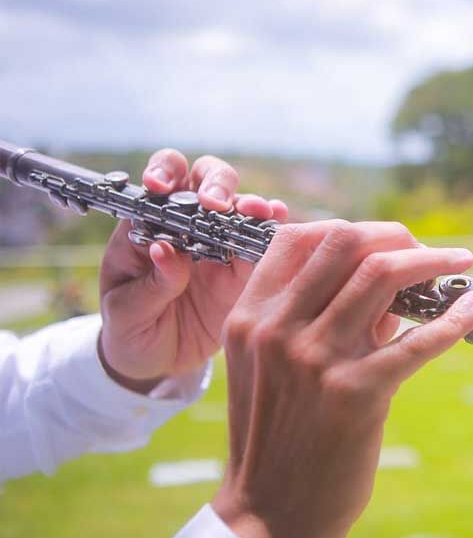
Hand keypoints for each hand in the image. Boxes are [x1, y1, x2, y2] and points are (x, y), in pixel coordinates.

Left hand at [98, 149, 289, 390]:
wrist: (158, 364)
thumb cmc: (130, 330)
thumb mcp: (126, 313)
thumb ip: (149, 284)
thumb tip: (166, 251)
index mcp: (150, 224)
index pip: (160, 182)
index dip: (164, 173)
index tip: (161, 187)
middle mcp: (188, 225)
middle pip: (207, 180)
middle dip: (216, 183)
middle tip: (216, 203)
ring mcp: (220, 245)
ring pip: (241, 208)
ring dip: (251, 204)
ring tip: (260, 212)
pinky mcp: (245, 271)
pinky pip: (263, 246)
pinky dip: (275, 232)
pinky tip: (281, 224)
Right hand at [210, 220, 472, 537]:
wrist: (268, 515)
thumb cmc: (278, 439)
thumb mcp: (275, 369)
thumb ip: (322, 321)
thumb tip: (394, 289)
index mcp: (252, 317)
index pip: (300, 237)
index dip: (352, 229)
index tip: (387, 240)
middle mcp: (279, 329)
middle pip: (345, 242)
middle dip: (396, 235)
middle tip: (429, 251)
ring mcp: (316, 358)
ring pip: (382, 274)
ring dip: (432, 261)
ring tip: (461, 264)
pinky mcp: (356, 393)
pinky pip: (418, 340)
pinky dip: (455, 318)